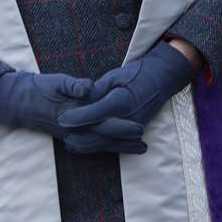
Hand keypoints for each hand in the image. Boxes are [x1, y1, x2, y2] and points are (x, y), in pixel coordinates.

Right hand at [0, 70, 144, 152]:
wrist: (20, 101)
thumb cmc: (41, 89)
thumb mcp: (57, 81)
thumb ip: (74, 85)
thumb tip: (89, 88)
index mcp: (74, 115)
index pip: (102, 123)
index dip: (121, 127)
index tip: (138, 129)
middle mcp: (74, 129)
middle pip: (104, 137)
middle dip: (125, 142)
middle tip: (145, 144)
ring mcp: (72, 134)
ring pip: (99, 144)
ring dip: (119, 147)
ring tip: (139, 149)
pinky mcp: (70, 135)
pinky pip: (91, 145)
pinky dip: (106, 147)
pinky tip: (118, 148)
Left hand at [57, 41, 196, 150]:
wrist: (160, 80)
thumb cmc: (135, 75)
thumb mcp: (114, 76)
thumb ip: (97, 89)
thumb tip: (79, 97)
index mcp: (122, 100)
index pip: (96, 112)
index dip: (77, 117)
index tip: (61, 118)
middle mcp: (128, 118)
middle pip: (100, 134)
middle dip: (79, 136)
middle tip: (61, 132)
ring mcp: (131, 129)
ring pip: (105, 143)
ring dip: (86, 144)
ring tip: (67, 141)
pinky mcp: (132, 134)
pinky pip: (113, 144)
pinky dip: (97, 146)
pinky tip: (83, 145)